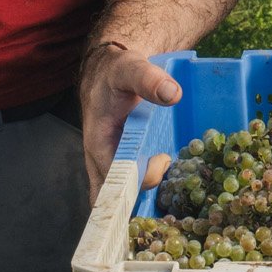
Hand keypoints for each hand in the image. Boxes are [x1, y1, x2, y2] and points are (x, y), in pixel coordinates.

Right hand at [81, 39, 180, 198]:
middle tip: (170, 185)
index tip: (165, 159)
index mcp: (99, 144)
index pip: (118, 177)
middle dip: (143, 202)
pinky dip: (147, 191)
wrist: (107, 73)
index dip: (144, 177)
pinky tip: (169, 187)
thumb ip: (148, 79)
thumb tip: (172, 93)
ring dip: (146, 199)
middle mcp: (100, 162)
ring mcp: (109, 166)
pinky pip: (128, 188)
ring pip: (121, 197)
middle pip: (117, 198)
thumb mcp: (129, 69)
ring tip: (173, 190)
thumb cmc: (115, 73)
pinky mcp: (120, 164)